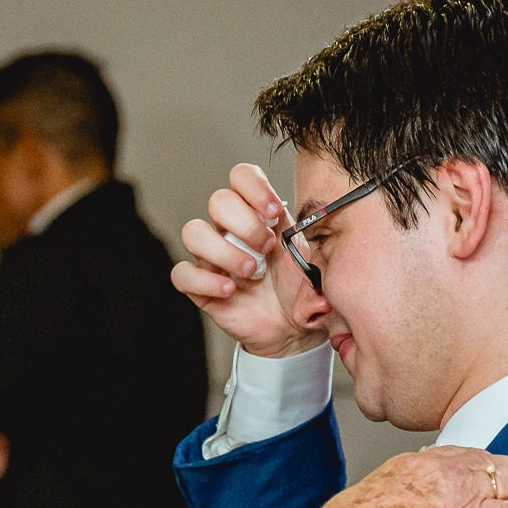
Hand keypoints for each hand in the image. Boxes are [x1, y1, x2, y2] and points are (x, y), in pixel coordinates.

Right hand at [172, 163, 325, 357]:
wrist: (291, 330)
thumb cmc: (300, 291)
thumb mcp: (317, 267)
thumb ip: (321, 252)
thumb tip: (325, 252)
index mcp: (259, 215)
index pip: (241, 177)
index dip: (254, 187)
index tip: (274, 213)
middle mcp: (231, 231)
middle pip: (218, 200)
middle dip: (245, 223)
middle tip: (266, 248)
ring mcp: (213, 257)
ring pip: (193, 232)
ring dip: (224, 251)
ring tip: (251, 272)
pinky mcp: (200, 286)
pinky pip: (182, 274)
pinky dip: (205, 281)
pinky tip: (230, 291)